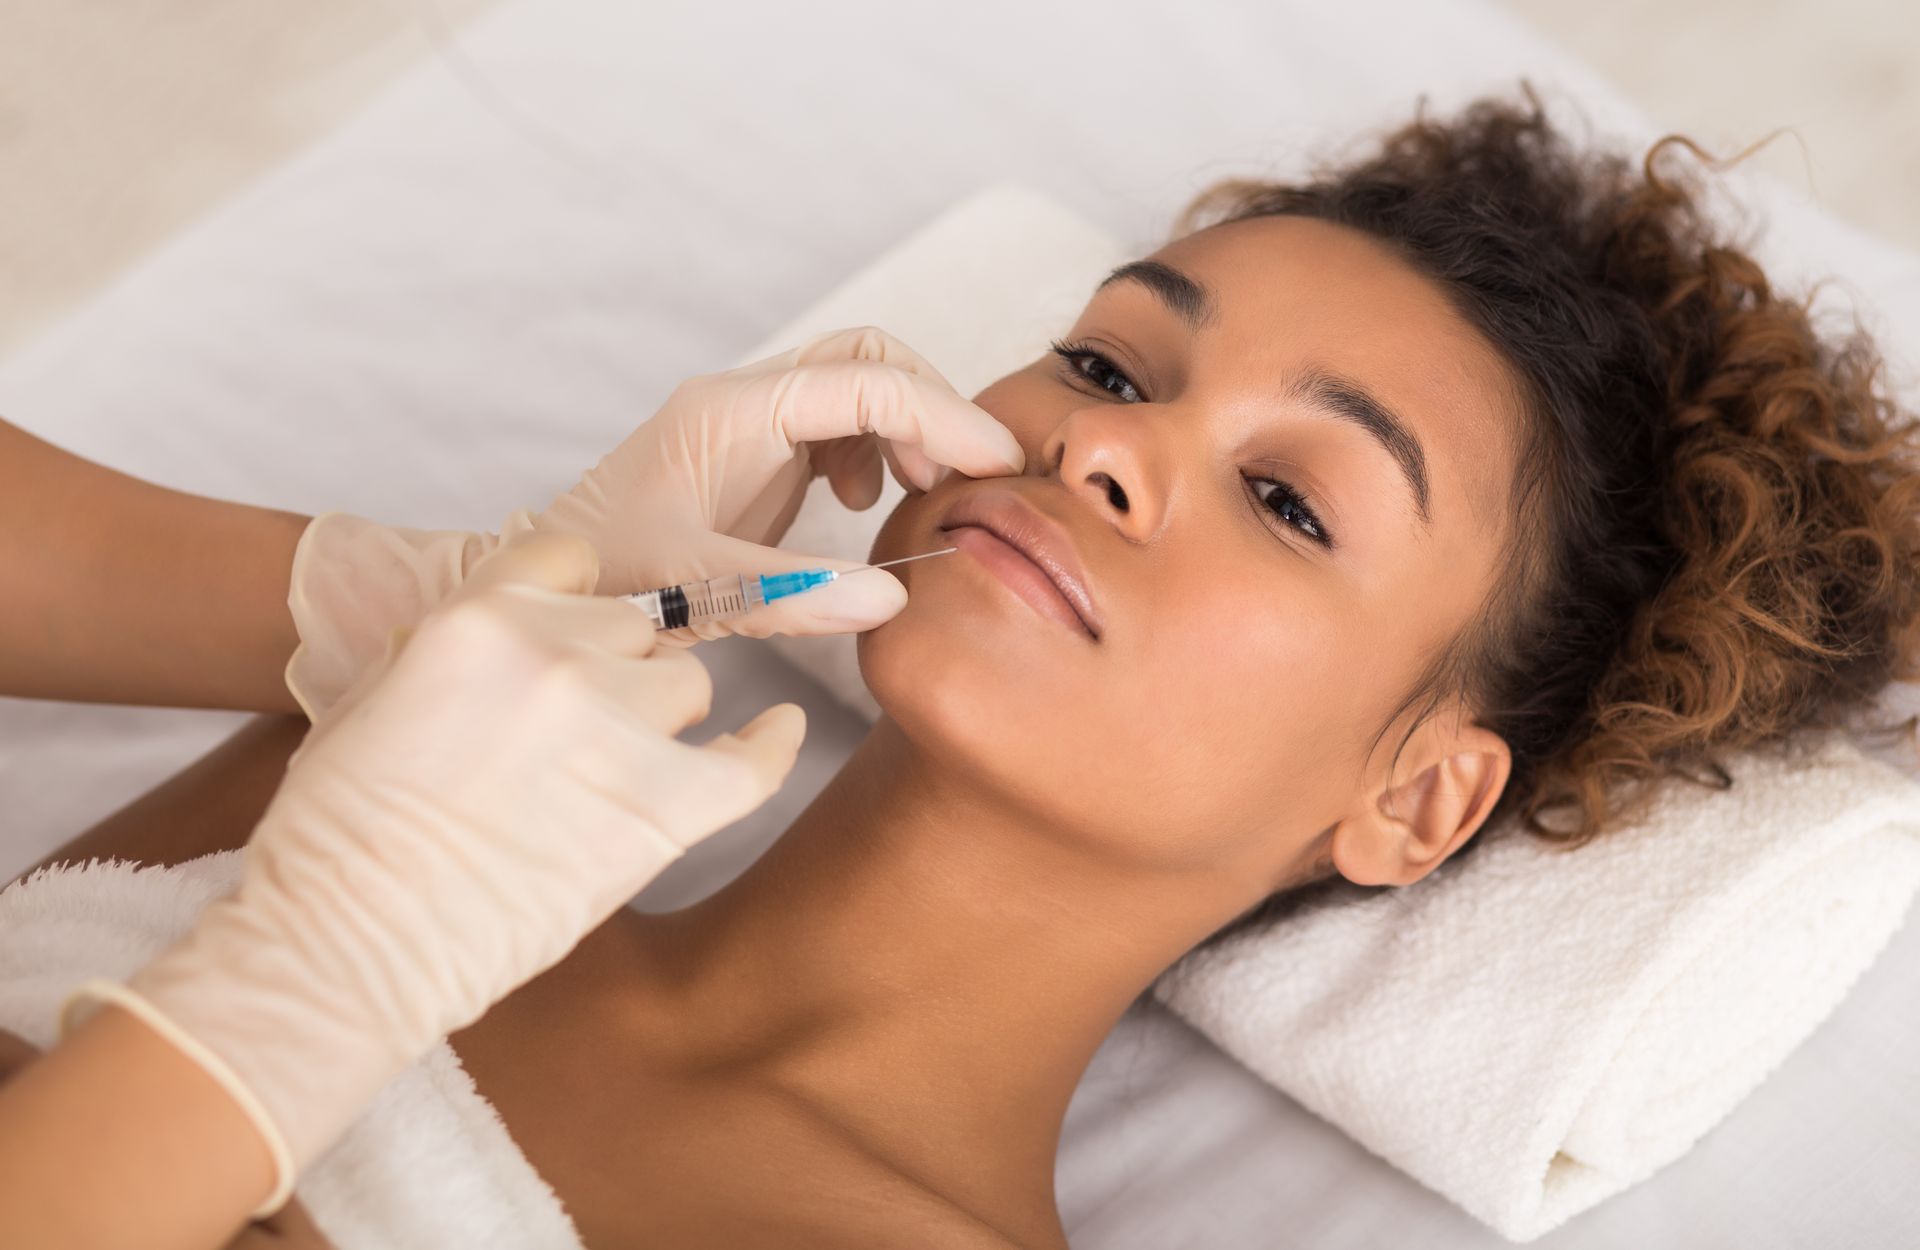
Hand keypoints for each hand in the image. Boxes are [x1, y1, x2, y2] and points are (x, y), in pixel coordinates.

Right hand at [64, 532, 804, 1213]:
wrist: (345, 949)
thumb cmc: (340, 837)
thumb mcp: (375, 696)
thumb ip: (454, 647)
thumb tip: (509, 632)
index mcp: (478, 616)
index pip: (569, 558)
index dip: (576, 601)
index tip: (580, 633)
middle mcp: (555, 653)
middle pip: (636, 627)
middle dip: (614, 669)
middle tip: (579, 734)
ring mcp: (616, 728)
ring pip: (689, 685)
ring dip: (662, 720)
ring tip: (616, 775)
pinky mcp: (664, 808)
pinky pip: (754, 760)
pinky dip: (770, 747)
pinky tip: (778, 732)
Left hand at [284, 326, 1020, 718]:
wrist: (541, 586)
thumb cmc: (603, 581)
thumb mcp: (696, 590)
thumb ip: (792, 594)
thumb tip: (894, 599)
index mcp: (731, 413)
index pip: (863, 382)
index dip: (941, 416)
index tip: (995, 463)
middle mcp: (745, 402)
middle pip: (868, 359)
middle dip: (932, 406)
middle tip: (972, 476)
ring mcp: (751, 424)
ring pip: (858, 387)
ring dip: (908, 430)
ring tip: (923, 497)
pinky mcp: (755, 453)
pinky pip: (839, 426)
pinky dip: (876, 455)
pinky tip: (865, 510)